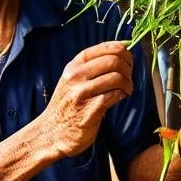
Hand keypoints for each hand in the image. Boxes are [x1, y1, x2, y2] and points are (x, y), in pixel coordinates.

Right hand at [42, 41, 133, 157]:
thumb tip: (120, 51)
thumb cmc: (67, 104)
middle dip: (128, 67)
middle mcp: (76, 77)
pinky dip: (122, 95)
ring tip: (126, 89)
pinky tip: (120, 97)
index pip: (102, 48)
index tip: (128, 57)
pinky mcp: (89, 111)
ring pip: (116, 78)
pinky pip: (114, 96)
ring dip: (127, 83)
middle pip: (113, 61)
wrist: (51, 132)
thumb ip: (90, 67)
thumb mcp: (72, 80)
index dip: (121, 49)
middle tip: (129, 76)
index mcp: (73, 66)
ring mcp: (81, 94)